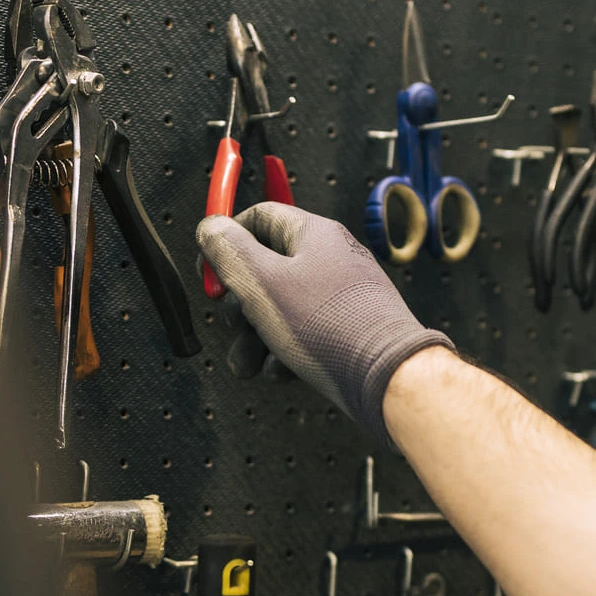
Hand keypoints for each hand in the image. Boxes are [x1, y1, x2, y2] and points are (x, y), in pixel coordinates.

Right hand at [197, 202, 453, 442]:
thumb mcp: (262, 282)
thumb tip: (210, 227)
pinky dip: (284, 353)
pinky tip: (283, 370)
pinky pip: (303, 334)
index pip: (258, 218)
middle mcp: (329, 259)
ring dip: (254, 338)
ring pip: (280, 309)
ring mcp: (340, 296)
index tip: (207, 270)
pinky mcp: (346, 331)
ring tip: (248, 364)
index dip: (226, 241)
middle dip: (237, 304)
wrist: (388, 377)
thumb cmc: (329, 326)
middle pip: (264, 269)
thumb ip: (228, 250)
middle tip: (233, 324)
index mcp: (312, 235)